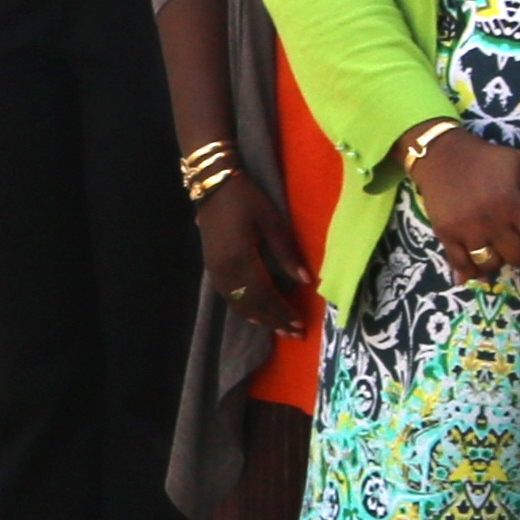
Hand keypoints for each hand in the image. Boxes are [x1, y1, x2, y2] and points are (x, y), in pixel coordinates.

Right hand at [192, 178, 316, 338]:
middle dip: (274, 320)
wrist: (213, 185)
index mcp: (242, 260)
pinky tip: (255, 313)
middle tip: (294, 333)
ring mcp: (215, 271)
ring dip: (259, 318)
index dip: (282, 311)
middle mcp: (225, 271)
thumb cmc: (247, 199)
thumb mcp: (272, 222)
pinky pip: (229, 297)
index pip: (265, 295)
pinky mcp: (212, 268)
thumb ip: (287, 253)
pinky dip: (244, 308)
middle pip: (251, 304)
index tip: (300, 323)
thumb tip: (307, 281)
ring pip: (238, 304)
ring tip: (278, 328)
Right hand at [407, 127, 519, 282]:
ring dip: (497, 262)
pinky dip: (469, 272)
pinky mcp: (446, 234)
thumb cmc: (486, 159)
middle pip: (516, 255)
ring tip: (499, 254)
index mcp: (512, 202)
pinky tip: (474, 275)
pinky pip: (460, 262)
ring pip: (489, 263)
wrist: (441, 155)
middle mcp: (490, 220)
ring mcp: (466, 229)